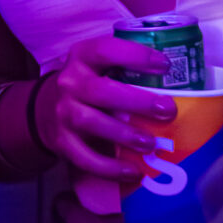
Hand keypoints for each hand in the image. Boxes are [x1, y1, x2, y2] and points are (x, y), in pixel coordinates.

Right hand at [39, 35, 176, 176]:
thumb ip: (126, 67)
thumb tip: (179, 79)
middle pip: (101, 91)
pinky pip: (84, 158)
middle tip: (168, 110)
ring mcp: (62, 113)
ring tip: (151, 144)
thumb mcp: (98, 66)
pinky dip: (109, 168)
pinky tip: (133, 172)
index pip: (106, 50)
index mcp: (82, 56)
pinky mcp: (61, 142)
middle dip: (137, 102)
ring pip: (91, 123)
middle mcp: (69, 82)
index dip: (135, 56)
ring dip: (124, 134)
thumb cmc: (88, 84)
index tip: (165, 65)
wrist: (43, 109)